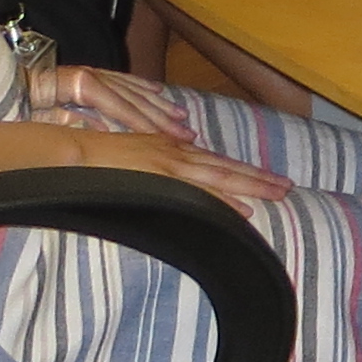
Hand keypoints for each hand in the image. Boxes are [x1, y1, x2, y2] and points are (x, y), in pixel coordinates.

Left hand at [28, 65, 187, 137]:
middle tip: (184, 132)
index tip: (159, 134)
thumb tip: (100, 132)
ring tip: (181, 118)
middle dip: (156, 113)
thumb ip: (64, 123)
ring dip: (156, 103)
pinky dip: (141, 89)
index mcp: (67, 81)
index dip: (135, 115)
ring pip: (127, 86)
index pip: (109, 96)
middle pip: (125, 92)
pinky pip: (119, 81)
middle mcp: (81, 73)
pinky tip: (159, 96)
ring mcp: (84, 72)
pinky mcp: (82, 76)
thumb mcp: (29, 119)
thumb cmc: (4, 106)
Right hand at [75, 124, 294, 211]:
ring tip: (278, 194)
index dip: (241, 172)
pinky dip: (224, 201)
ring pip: (221, 177)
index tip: (266, 179)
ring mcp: (171, 167)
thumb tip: (171, 181)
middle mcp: (177, 154)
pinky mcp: (162, 181)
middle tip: (287, 187)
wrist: (74, 152)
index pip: (214, 162)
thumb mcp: (135, 156)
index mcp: (171, 150)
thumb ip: (155, 166)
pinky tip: (243, 212)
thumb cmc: (98, 157)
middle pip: (226, 167)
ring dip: (252, 186)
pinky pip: (199, 194)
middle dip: (258, 178)